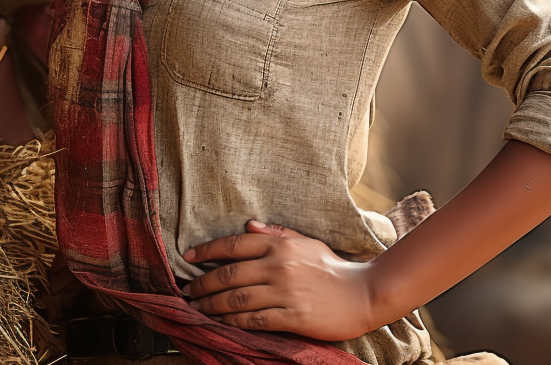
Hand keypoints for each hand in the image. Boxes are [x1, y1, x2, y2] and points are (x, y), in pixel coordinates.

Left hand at [182, 220, 376, 340]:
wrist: (362, 293)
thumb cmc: (331, 266)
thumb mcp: (305, 242)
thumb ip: (276, 234)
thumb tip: (247, 226)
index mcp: (280, 244)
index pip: (234, 244)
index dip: (207, 251)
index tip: (188, 257)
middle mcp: (278, 265)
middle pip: (229, 274)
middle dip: (203, 283)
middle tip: (187, 290)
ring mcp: (284, 291)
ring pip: (236, 299)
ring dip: (211, 305)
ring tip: (197, 308)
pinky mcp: (291, 316)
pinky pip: (254, 320)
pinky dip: (233, 322)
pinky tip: (220, 323)